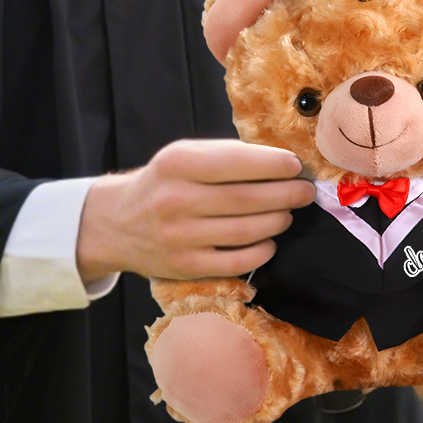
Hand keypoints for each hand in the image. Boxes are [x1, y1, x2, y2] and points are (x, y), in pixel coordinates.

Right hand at [76, 139, 314, 284]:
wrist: (117, 222)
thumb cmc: (165, 182)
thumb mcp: (184, 156)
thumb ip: (227, 157)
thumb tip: (282, 164)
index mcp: (177, 164)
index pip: (237, 163)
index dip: (273, 165)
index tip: (295, 166)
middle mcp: (176, 200)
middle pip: (247, 199)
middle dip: (286, 194)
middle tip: (305, 191)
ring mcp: (180, 237)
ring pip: (246, 231)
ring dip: (278, 221)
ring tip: (289, 213)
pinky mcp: (186, 267)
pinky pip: (237, 261)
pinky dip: (262, 250)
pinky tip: (269, 239)